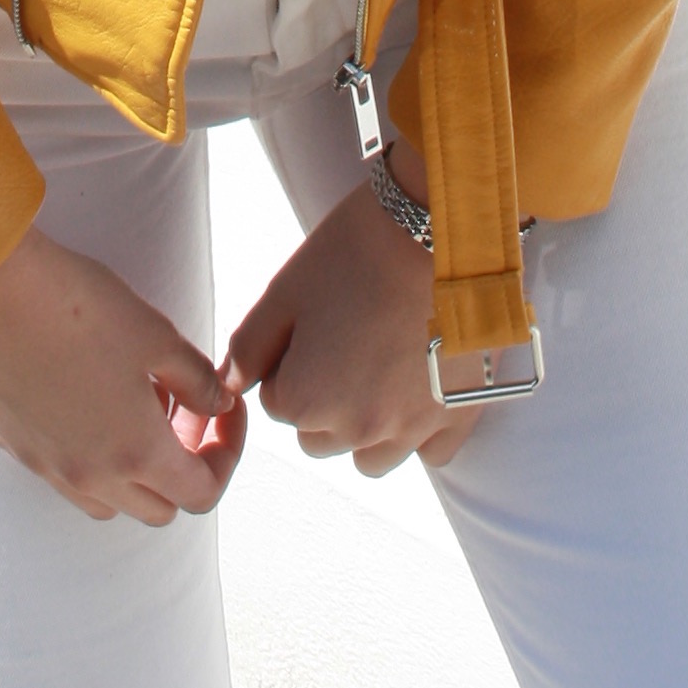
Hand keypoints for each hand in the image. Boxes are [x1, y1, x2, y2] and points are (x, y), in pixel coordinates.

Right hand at [0, 226, 246, 524]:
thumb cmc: (78, 305)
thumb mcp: (157, 336)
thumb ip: (197, 380)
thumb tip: (218, 404)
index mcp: (135, 454)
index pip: (201, 492)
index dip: (225, 453)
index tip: (226, 411)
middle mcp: (89, 476)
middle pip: (157, 507)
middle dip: (182, 466)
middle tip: (183, 408)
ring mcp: (44, 466)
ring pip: (107, 500)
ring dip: (133, 470)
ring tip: (134, 404)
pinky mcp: (9, 444)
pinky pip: (61, 471)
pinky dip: (87, 453)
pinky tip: (85, 394)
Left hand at [222, 145, 479, 478]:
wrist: (441, 230)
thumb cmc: (356, 252)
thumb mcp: (284, 291)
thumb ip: (248, 347)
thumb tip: (230, 384)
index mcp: (307, 401)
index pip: (277, 402)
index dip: (290, 361)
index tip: (313, 324)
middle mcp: (357, 429)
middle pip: (319, 437)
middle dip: (322, 400)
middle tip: (345, 342)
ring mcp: (411, 430)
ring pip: (369, 457)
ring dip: (366, 426)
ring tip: (381, 368)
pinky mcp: (458, 420)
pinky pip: (428, 454)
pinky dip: (420, 429)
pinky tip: (421, 385)